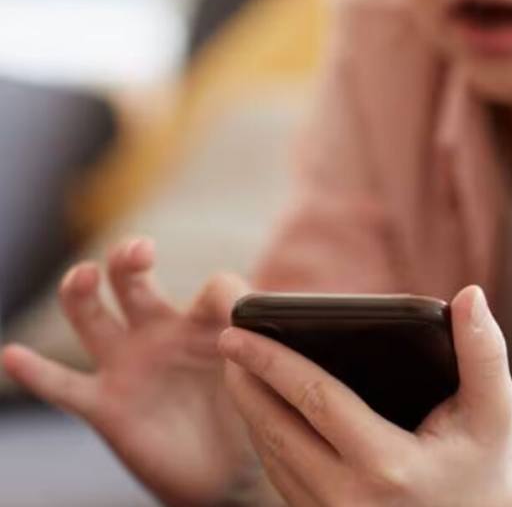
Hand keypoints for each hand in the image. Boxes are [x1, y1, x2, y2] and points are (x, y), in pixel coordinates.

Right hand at [2, 238, 277, 506]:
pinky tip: (13, 356)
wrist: (225, 473)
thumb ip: (264, 347)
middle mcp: (160, 334)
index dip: (224, 295)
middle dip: (129, 259)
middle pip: (133, 282)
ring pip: (92, 318)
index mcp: (204, 323)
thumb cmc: (246, 413)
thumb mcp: (261, 377)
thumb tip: (271, 318)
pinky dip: (36, 374)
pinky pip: (64, 386)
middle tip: (140, 252)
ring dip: (82, 293)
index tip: (235, 312)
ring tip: (86, 277)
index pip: (212, 289)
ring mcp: (129, 366)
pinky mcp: (106, 405)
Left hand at [220, 286, 511, 506]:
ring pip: (273, 458)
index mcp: (388, 467)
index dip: (271, 361)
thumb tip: (471, 296)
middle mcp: (350, 501)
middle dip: (246, 383)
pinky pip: (282, 480)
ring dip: (251, 412)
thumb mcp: (494, 408)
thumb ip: (484, 351)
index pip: (315, 401)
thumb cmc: (482, 458)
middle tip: (227, 343)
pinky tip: (265, 410)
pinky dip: (267, 441)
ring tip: (239, 370)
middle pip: (277, 431)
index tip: (236, 332)